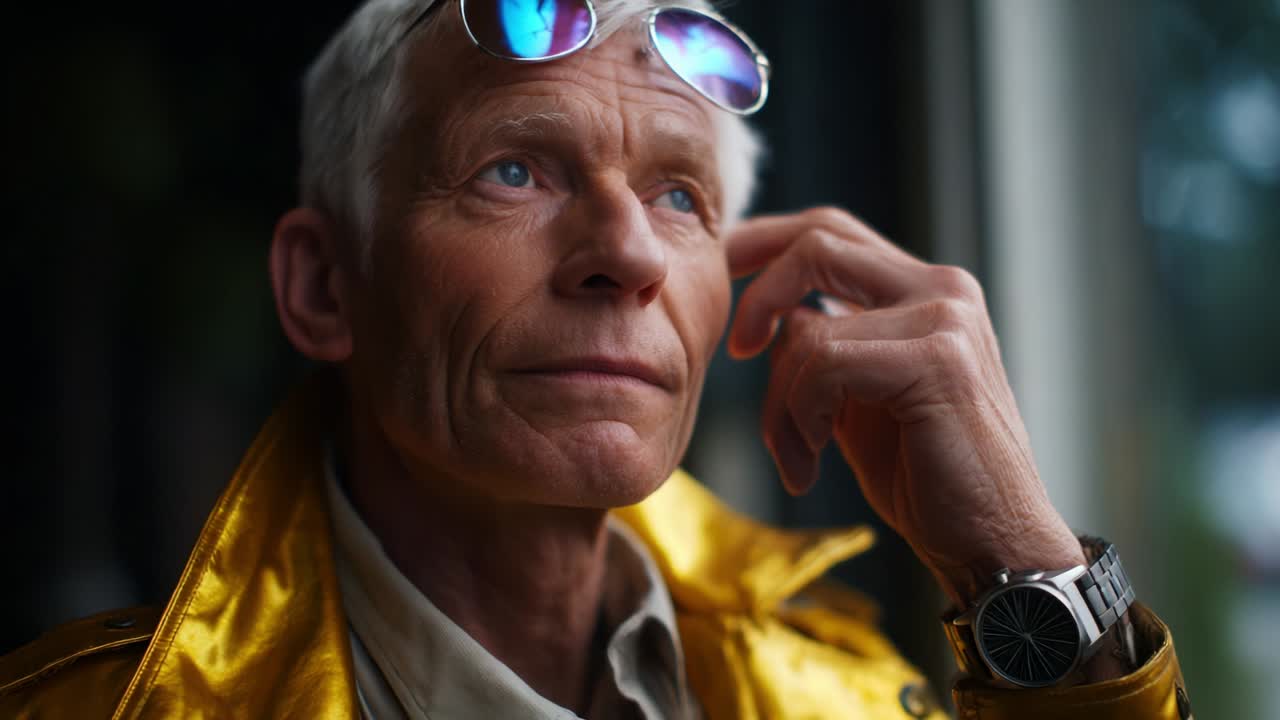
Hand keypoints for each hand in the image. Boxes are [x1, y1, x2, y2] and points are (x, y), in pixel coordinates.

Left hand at [726, 207, 1083, 606]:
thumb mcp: (860, 397)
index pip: (832, 230)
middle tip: (739, 350)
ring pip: (808, 328)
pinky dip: (801, 417)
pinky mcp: (937, 361)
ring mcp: (945, 320)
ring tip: (798, 455)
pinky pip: (823, 366)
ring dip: (780, 404)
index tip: (721, 267)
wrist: (993, 541)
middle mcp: (942, 289)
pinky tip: (816, 458)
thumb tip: (774, 316)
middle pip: (818, 243)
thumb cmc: (926, 476)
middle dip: (757, 295)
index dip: (766, 240)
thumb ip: (826, 346)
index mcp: (926, 290)